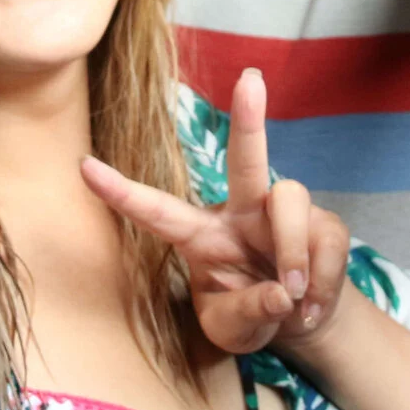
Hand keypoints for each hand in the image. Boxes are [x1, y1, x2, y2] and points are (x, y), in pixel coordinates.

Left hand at [82, 68, 351, 354]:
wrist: (302, 321)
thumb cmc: (251, 314)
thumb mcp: (233, 331)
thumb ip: (247, 312)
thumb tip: (280, 292)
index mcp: (201, 235)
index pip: (158, 211)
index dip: (121, 192)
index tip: (84, 166)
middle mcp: (242, 211)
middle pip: (245, 159)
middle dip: (249, 118)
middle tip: (251, 78)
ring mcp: (285, 214)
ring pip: (289, 199)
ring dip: (292, 252)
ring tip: (293, 297)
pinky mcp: (324, 225)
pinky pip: (326, 241)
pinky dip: (322, 282)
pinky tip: (311, 306)